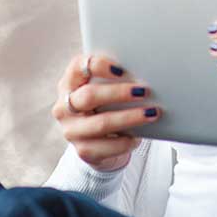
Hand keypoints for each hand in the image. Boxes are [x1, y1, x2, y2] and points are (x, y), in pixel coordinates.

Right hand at [51, 54, 161, 171]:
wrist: (99, 140)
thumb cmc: (106, 105)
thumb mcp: (104, 87)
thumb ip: (115, 77)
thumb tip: (144, 71)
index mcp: (69, 83)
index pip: (78, 67)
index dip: (100, 66)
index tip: (122, 69)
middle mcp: (64, 106)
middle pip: (89, 95)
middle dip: (119, 93)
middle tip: (143, 91)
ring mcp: (71, 130)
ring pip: (101, 123)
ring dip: (129, 117)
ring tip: (152, 113)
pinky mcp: (83, 150)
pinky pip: (107, 147)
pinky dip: (126, 141)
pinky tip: (139, 136)